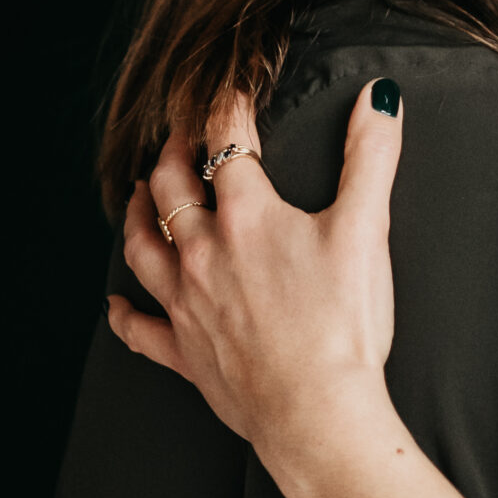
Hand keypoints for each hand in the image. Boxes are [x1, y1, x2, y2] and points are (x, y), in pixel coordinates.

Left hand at [107, 84, 404, 497]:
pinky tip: (116, 303)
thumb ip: (371, 156)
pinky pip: (140, 329)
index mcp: (247, 216)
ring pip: (142, 247)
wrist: (317, 411)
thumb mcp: (368, 229)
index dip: (227, 106)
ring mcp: (187, 303)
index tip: (231, 86)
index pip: (227, 142)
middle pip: (170, 188)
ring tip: (139, 192)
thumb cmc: (343, 323)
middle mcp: (204, 252)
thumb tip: (380, 96)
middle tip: (179, 135)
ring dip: (137, 213)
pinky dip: (124, 313)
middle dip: (172, 152)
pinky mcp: (185, 351)